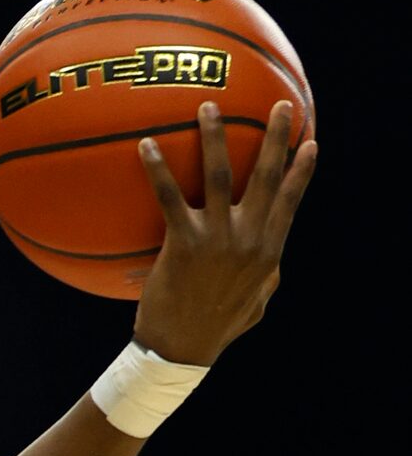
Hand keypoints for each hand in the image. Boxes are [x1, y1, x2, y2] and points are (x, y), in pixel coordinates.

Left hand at [131, 99, 318, 364]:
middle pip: (267, 178)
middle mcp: (248, 239)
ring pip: (219, 176)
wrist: (180, 350)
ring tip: (208, 107)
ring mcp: (217, 239)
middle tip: (281, 105)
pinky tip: (145, 145)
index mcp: (268, 251)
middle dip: (276, 138)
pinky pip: (169, 197)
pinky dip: (158, 168)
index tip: (311, 142)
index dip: (302, 171)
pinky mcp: (183, 244)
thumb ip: (264, 274)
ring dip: (215, 137)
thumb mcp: (254, 303)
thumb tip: (271, 260)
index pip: (291, 202)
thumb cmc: (214, 327)